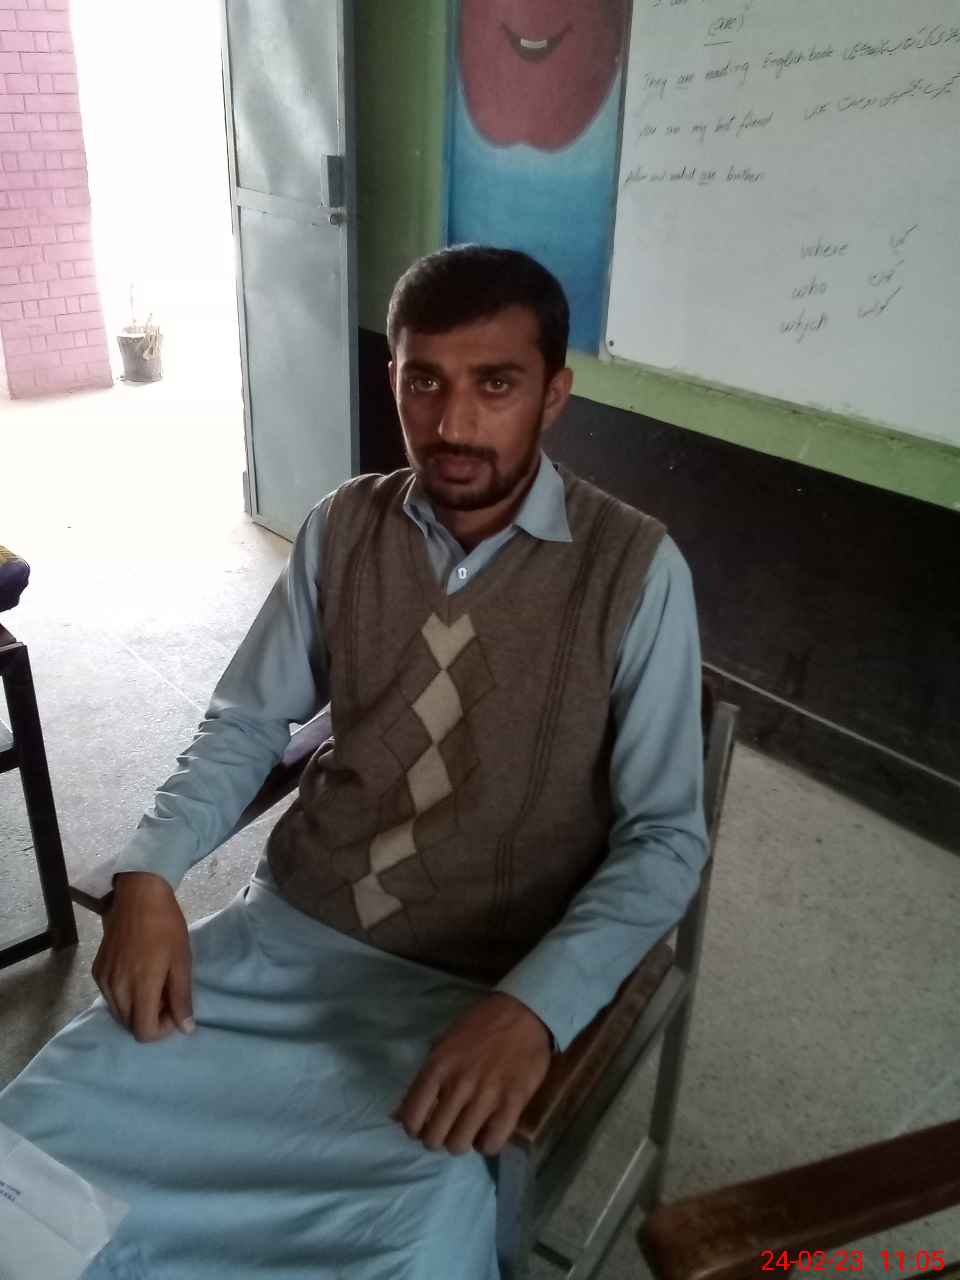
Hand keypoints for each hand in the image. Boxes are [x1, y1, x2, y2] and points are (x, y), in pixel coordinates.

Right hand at [92, 872, 194, 1042]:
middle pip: (130, 1025)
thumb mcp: (181, 961)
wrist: (138, 896)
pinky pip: (110, 996)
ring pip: (119, 1012)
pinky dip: (125, 996)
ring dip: (137, 1008)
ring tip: (154, 983)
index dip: (162, 1029)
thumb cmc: (166, 926)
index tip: (174, 1009)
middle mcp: (116, 988)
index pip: (143, 1032)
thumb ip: (181, 998)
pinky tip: (138, 974)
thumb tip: (185, 1029)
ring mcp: (103, 980)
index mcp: (140, 987)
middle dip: (151, 1018)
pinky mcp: (97, 971)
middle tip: (167, 994)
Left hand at [395, 993, 550, 1156]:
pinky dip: (486, 1145)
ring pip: (460, 1145)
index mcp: (438, 1066)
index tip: (422, 1127)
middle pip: (434, 1138)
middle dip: (436, 1139)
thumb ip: (424, 1079)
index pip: (411, 1117)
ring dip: (460, 1143)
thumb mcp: (443, 1043)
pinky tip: (487, 1133)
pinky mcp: (513, 1102)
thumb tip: (397, 1114)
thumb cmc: (479, 1025)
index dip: (414, 1129)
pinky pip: (492, 1143)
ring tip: (467, 1132)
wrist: (522, 1011)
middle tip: (446, 1130)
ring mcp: (487, 1094)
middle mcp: (458, 1084)